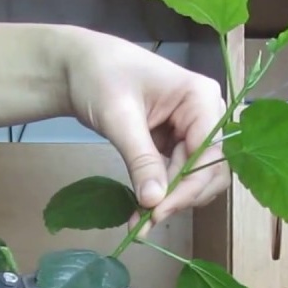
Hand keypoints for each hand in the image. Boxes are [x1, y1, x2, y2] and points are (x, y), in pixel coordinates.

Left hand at [63, 28, 230, 232]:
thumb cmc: (99, 77)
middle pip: (210, 169)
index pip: (210, 152)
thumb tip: (154, 202)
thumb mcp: (119, 118)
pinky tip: (142, 210)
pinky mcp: (177, 142)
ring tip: (141, 220)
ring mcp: (193, 129)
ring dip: (173, 201)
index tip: (158, 211)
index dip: (188, 186)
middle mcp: (206, 114)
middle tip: (148, 220)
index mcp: (201, 97)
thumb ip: (140, 160)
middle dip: (182, 197)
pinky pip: (179, 175)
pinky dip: (164, 194)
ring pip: (198, 178)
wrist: (77, 66)